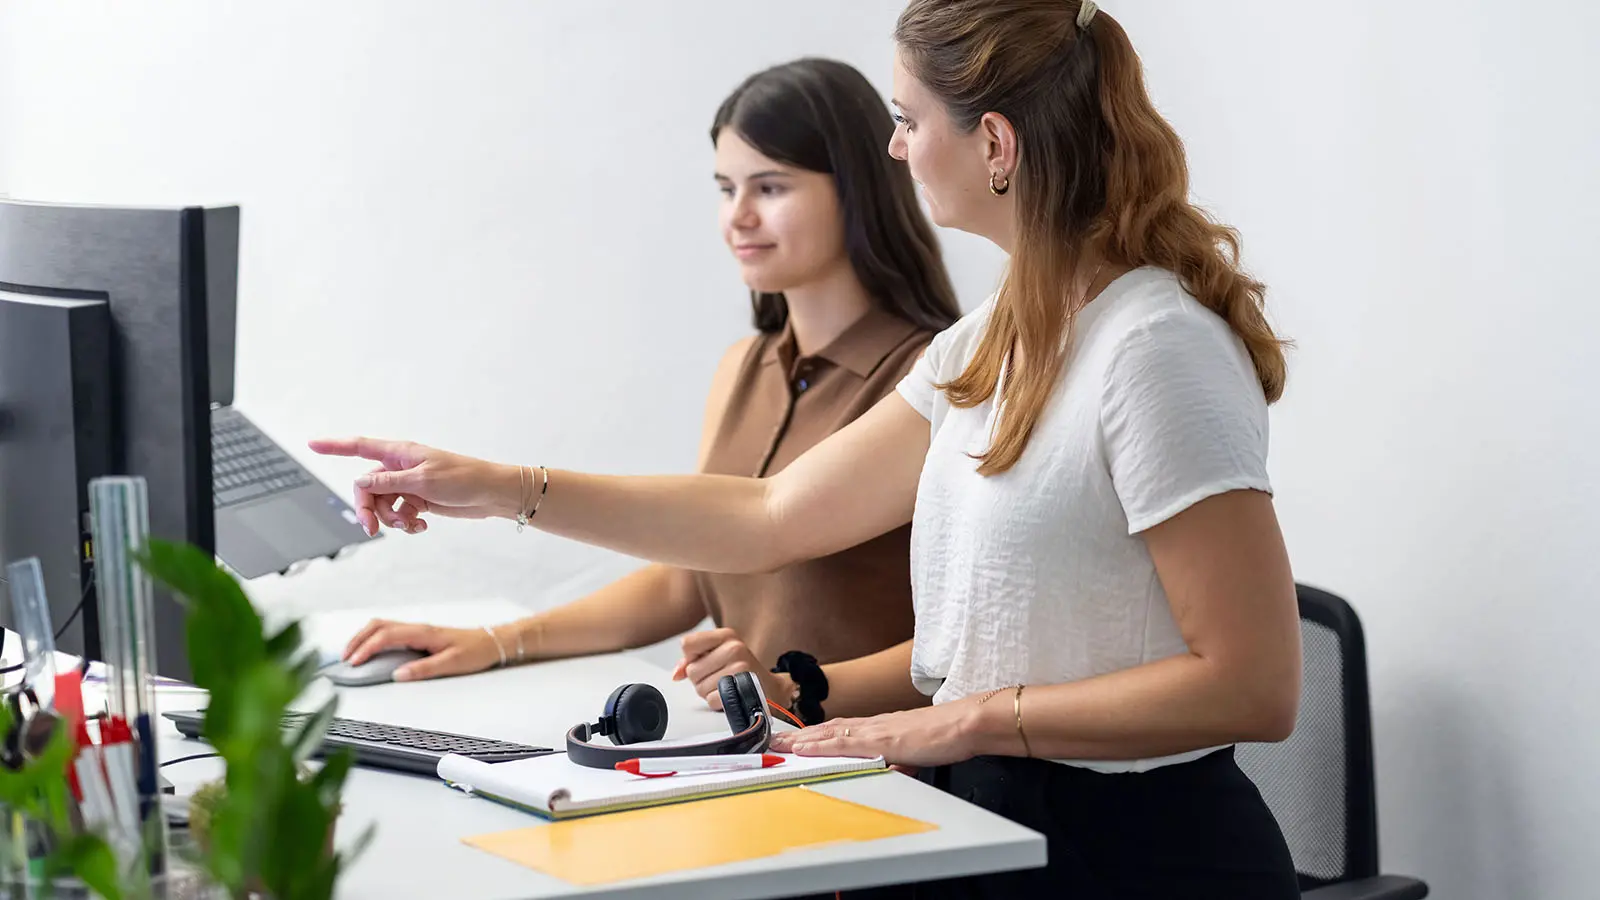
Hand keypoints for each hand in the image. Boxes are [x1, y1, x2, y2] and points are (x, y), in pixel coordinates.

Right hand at [307, 436, 518, 535]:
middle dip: (367, 508)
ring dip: (390, 519)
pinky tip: (421, 527)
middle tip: (372, 529)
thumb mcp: (422, 481)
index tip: (311, 444)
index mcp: (400, 453)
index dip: (335, 446)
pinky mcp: (418, 500)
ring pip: (382, 504)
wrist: (491, 494)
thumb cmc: (463, 479)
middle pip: (367, 487)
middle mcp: (400, 467)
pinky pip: (398, 513)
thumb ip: (388, 482)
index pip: (360, 446)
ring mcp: (408, 484)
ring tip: (411, 526)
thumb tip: (360, 481)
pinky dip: (405, 523)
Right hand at [342, 618, 501, 680]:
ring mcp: (417, 630)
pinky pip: (390, 632)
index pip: (386, 635)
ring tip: (352, 654)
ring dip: (364, 637)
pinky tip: (370, 650)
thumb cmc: (475, 651)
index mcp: (422, 633)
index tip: (354, 662)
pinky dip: (374, 638)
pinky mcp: (419, 636)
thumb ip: (424, 669)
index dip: (367, 648)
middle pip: (378, 625)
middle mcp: (417, 628)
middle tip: (344, 658)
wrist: (491, 643)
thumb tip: (398, 675)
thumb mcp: (451, 664)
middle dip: (357, 639)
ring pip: (382, 626)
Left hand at [670, 627, 793, 713]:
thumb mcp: (718, 655)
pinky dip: (717, 702)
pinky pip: (711, 700)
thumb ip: (692, 660)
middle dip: (701, 679)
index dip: (691, 658)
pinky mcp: (741, 687)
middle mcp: (734, 647)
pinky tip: (730, 695)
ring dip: (709, 692)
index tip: (705, 661)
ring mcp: (739, 667)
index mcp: (726, 635)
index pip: (687, 644)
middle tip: (719, 677)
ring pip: (700, 687)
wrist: (770, 688)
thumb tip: (677, 674)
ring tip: (726, 686)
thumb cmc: (741, 671)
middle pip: (692, 670)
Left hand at [768, 701, 983, 769]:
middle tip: (776, 741)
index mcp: (883, 727)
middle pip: (829, 729)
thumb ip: (901, 760)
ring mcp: (876, 731)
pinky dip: (819, 746)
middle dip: (801, 736)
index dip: (818, 734)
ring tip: (779, 745)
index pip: (843, 729)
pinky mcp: (881, 741)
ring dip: (802, 739)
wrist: (966, 724)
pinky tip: (803, 749)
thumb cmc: (948, 736)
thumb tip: (893, 769)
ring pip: (830, 734)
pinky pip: (843, 744)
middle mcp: (875, 724)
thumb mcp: (918, 752)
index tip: (798, 738)